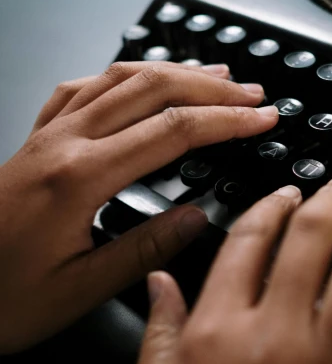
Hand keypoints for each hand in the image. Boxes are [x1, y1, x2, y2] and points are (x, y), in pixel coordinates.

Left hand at [0, 61, 277, 352]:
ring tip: (214, 73)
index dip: (226, 120)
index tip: (263, 118)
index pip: (172, 131)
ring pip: (119, 78)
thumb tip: (198, 217)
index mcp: (78, 178)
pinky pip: (81, 88)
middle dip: (211, 86)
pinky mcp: (35, 139)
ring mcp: (46, 134)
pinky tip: (136, 78)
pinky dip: (120, 74)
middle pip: (151, 90)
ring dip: (173, 71)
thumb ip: (143, 251)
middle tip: (253, 93)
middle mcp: (63, 142)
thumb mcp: (76, 291)